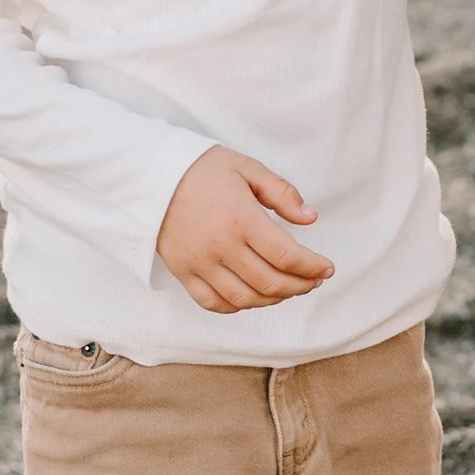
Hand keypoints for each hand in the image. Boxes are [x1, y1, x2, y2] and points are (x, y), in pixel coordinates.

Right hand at [155, 147, 331, 313]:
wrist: (149, 176)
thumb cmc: (200, 169)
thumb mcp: (247, 168)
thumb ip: (281, 193)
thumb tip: (310, 219)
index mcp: (240, 218)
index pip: (286, 255)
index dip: (312, 267)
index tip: (326, 269)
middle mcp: (220, 246)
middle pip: (270, 282)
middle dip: (299, 286)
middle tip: (313, 281)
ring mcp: (200, 263)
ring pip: (245, 298)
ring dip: (273, 299)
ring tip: (288, 289)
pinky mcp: (183, 272)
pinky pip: (213, 303)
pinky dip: (237, 306)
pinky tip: (252, 296)